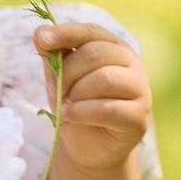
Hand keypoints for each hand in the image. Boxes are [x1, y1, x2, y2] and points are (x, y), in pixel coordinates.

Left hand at [33, 21, 151, 175]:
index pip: (91, 32)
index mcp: (114, 48)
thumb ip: (53, 55)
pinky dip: (81, 112)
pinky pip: (108, 109)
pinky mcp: (138, 118)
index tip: (42, 39)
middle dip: (67, 73)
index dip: (66, 33)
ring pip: (105, 79)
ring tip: (65, 106)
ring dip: (76, 93)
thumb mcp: (60, 78)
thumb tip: (40, 32)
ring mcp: (140, 91)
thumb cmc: (76, 106)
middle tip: (56, 92)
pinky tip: (69, 116)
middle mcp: (132, 64)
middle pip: (95, 54)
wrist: (88, 147)